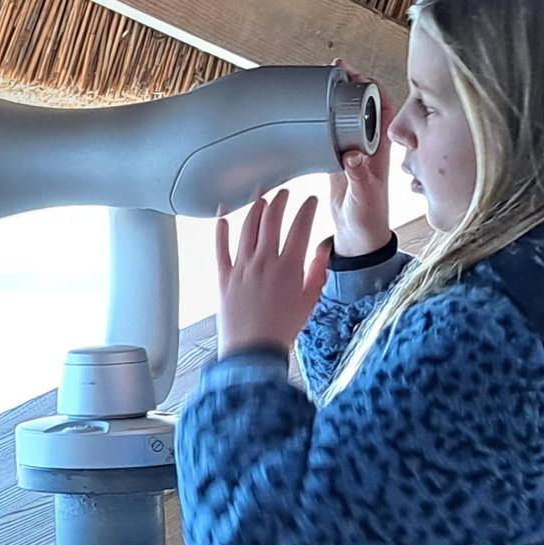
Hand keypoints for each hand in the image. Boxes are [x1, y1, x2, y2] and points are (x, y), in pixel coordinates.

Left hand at [212, 188, 333, 359]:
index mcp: (289, 267)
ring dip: (255, 209)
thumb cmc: (283, 329)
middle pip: (272, 220)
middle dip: (280, 201)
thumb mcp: (309, 301)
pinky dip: (220, 230)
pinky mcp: (224, 277)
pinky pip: (220, 248)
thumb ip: (317, 272)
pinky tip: (222, 218)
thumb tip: (323, 250)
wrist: (254, 350)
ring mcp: (242, 267)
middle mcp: (264, 262)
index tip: (309, 201)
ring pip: (247, 228)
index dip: (306, 209)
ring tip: (261, 199)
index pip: (300, 227)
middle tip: (284, 194)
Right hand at [329, 66, 391, 254]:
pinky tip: (313, 111)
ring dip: (337, 98)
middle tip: (336, 69)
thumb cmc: (369, 219)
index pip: (382, 109)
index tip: (356, 74)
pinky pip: (331, 133)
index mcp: (380, 151)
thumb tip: (351, 155)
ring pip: (347, 115)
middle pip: (363, 105)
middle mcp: (369, 147)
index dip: (371, 88)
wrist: (359, 237)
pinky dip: (324, 119)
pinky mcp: (337, 161)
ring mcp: (353, 152)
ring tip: (323, 81)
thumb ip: (359, 176)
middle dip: (352, 84)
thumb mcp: (365, 197)